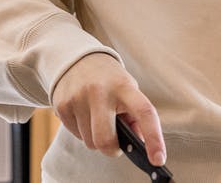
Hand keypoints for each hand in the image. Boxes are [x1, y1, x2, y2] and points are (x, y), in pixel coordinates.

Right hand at [50, 52, 166, 165]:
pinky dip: (83, 131)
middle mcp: (100, 91)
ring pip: (90, 142)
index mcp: (124, 86)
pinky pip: (76, 135)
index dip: (154, 138)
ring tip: (97, 118)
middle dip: (112, 149)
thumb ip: (135, 117)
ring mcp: (78, 98)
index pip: (143, 112)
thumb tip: (140, 145)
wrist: (77, 60)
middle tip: (116, 143)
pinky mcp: (62, 106)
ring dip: (96, 138)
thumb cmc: (110, 80)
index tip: (158, 159)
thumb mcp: (128, 90)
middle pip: (106, 140)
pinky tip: (84, 114)